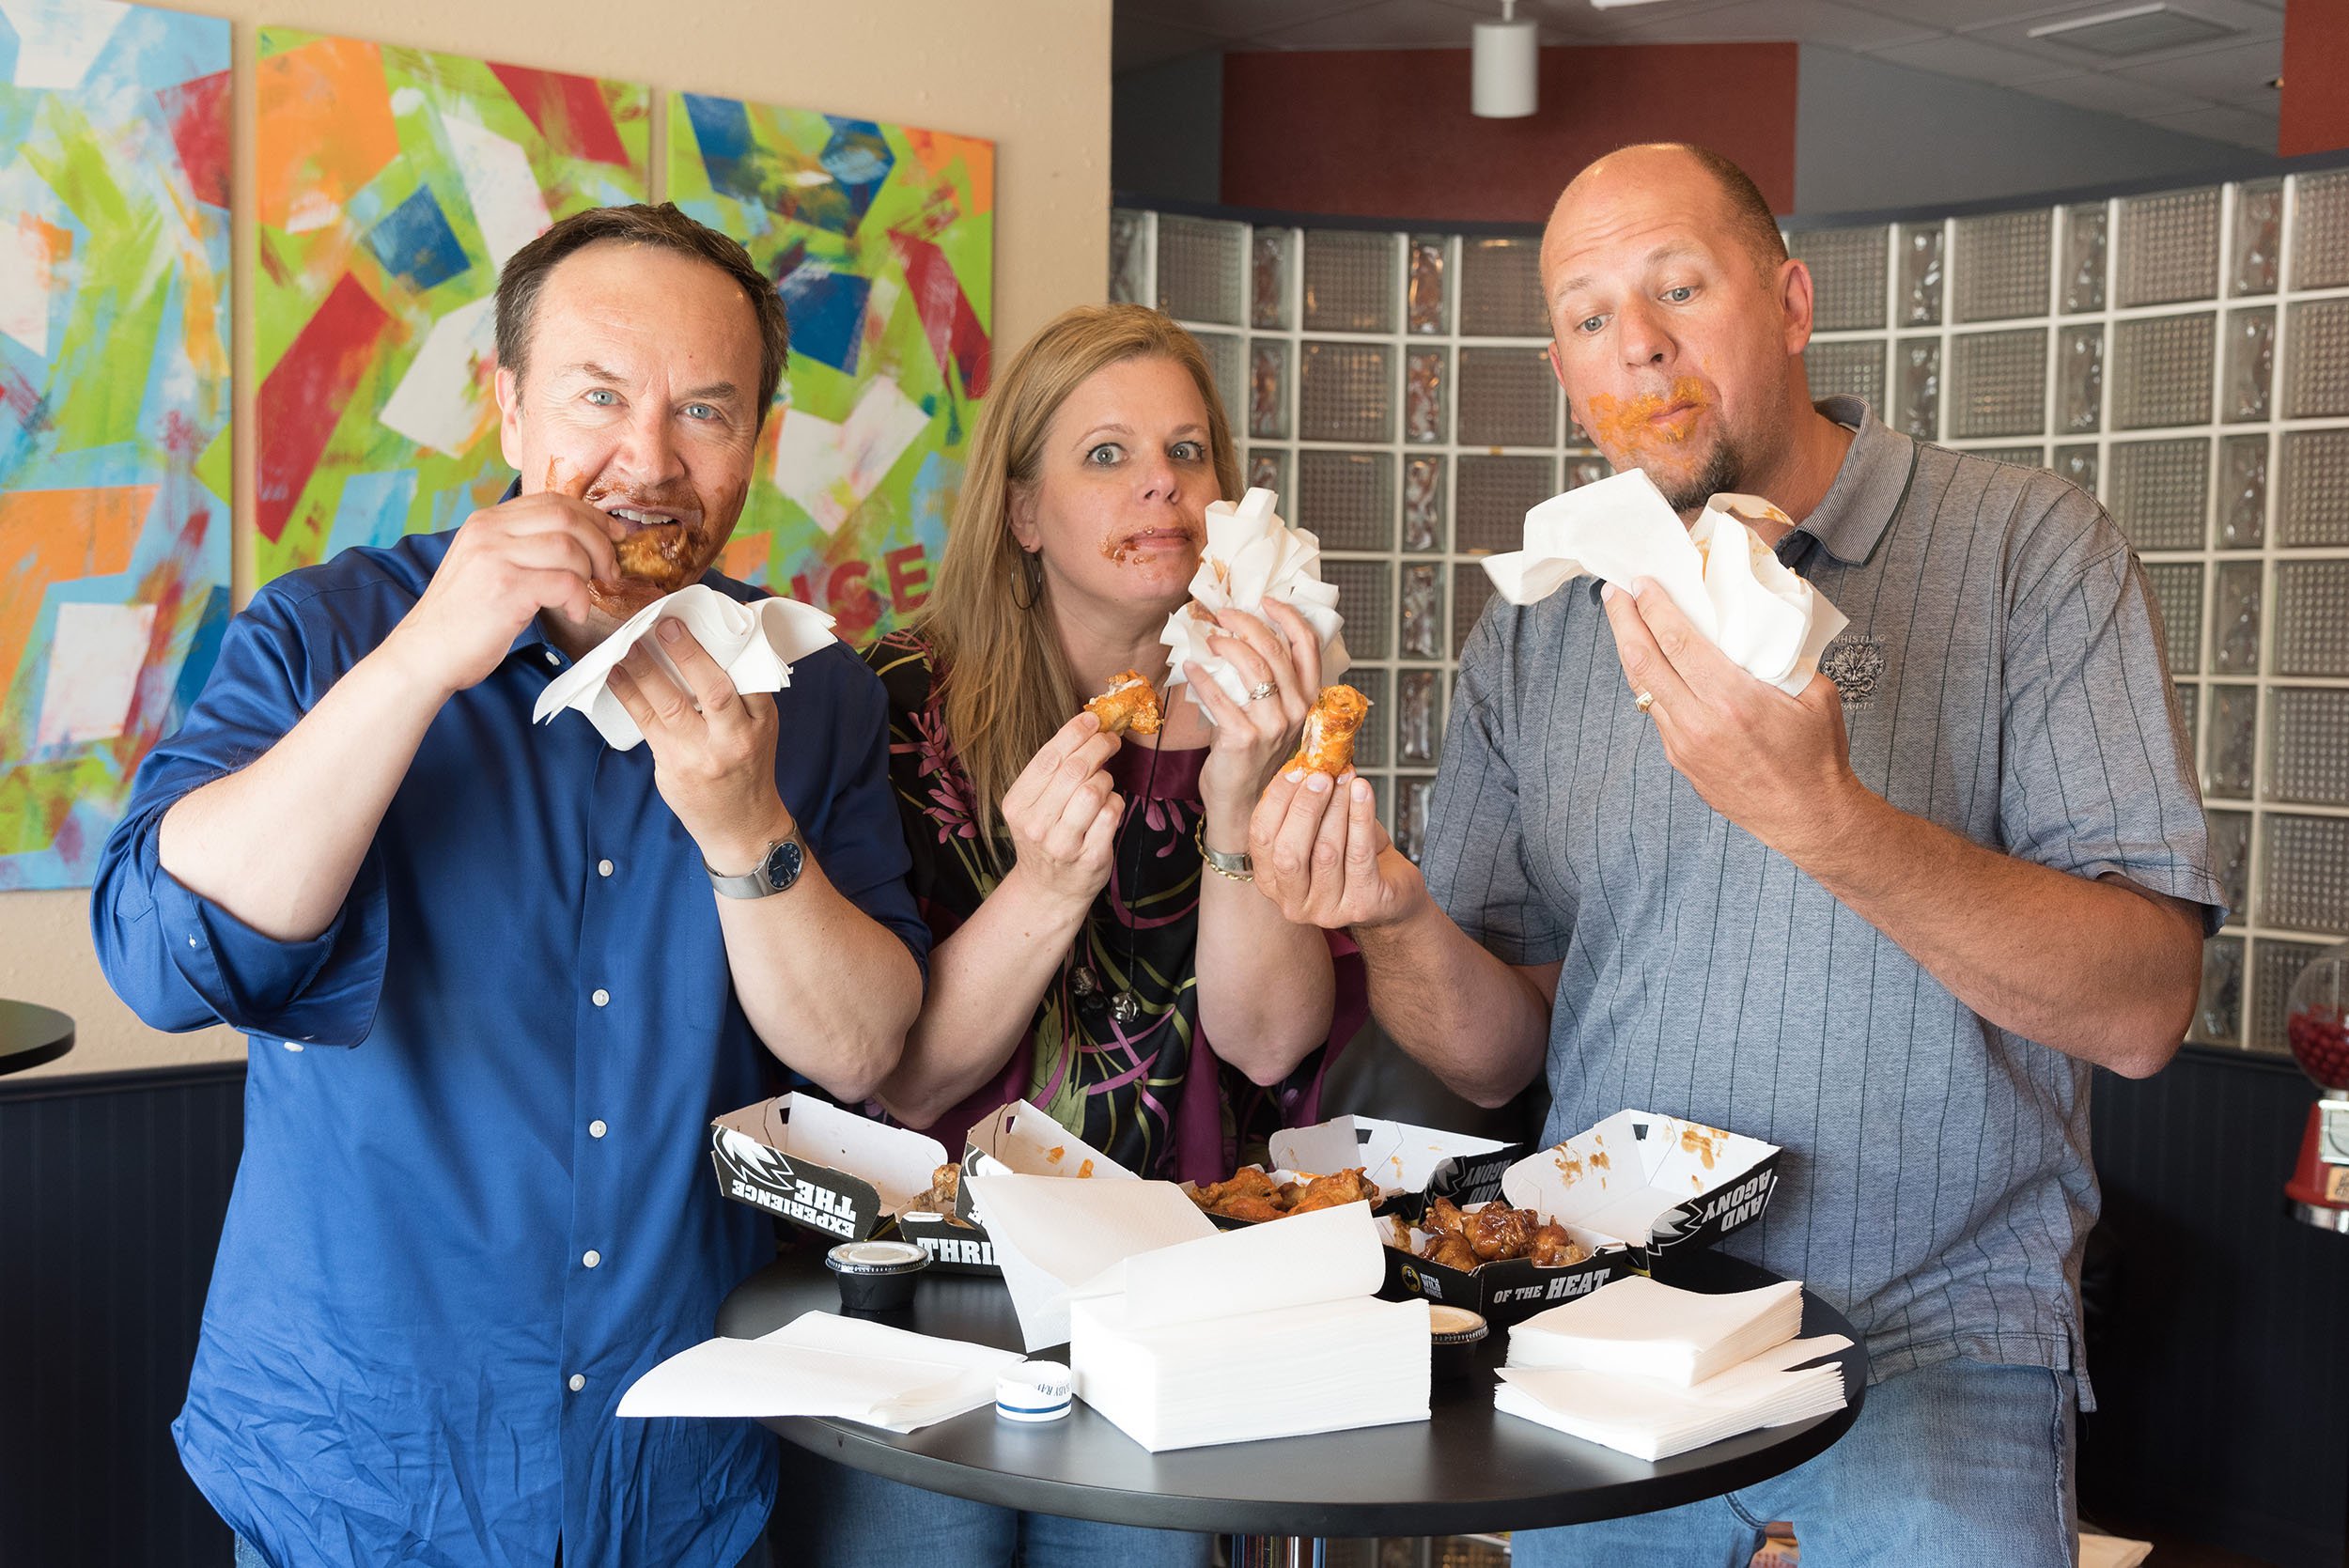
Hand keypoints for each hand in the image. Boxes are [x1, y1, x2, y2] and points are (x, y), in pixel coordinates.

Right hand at [382, 479, 623, 696]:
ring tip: (585, 595)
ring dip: (590, 573)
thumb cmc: (462, 616)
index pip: (552, 501)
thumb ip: (519, 547)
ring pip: (569, 548)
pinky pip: (566, 583)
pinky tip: (574, 613)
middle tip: (610, 570)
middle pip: (566, 517)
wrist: (426, 653)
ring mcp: (496, 557)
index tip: (613, 536)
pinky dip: (580, 600)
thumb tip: (577, 542)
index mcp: (487, 521)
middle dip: (600, 542)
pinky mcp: (507, 588)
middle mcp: (489, 531)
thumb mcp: (485, 565)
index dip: (591, 516)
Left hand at [605, 619, 790, 870]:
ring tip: (628, 644)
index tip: (703, 621)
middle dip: (687, 654)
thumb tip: (702, 649)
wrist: (742, 827)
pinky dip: (629, 696)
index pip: (748, 679)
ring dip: (645, 671)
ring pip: (670, 705)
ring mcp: (702, 755)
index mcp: (761, 723)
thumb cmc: (749, 769)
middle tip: (663, 624)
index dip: (724, 649)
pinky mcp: (673, 768)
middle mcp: (735, 739)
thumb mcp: (761, 730)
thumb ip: (741, 697)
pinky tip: (615, 675)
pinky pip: (646, 725)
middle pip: (712, 690)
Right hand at [1000, 710, 1123, 908]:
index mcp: (1017, 804)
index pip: (1048, 757)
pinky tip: (1108, 805)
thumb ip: (1053, 771)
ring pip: (1095, 790)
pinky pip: (1112, 813)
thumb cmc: (1046, 836)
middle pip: (1075, 770)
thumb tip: (1088, 726)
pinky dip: (1115, 801)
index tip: (1094, 719)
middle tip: (1111, 739)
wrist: (1049, 890)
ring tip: (1104, 780)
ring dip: (1106, 777)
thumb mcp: (1035, 805)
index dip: (1075, 732)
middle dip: (1099, 746)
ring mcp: (1063, 844)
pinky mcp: (1091, 857)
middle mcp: (1036, 825)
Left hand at [1186, 599, 1323, 832]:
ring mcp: (1272, 725)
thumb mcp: (1275, 717)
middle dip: (1246, 622)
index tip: (1265, 599)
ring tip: (1208, 638)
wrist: (1243, 805)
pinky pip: (1219, 696)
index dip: (1288, 616)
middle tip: (1223, 612)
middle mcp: (1297, 710)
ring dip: (1226, 645)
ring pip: (1252, 666)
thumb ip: (1271, 683)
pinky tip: (1189, 668)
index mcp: (1308, 699)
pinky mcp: (1243, 738)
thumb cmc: (1255, 758)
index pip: (1308, 645)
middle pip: (1274, 649)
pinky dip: (1201, 677)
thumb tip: (1243, 637)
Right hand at [1249, 768, 1426, 931]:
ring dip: (1338, 807)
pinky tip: (1363, 793)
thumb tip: (1308, 764)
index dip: (1276, 800)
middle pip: (1288, 852)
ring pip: (1326, 851)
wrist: (1391, 893)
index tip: (1296, 771)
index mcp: (1271, 880)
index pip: (1261, 837)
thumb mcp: (1319, 833)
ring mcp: (1326, 910)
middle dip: (1305, 807)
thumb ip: (1307, 806)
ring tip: (1348, 779)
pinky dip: (1361, 817)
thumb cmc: (1351, 859)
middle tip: (1322, 776)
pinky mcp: (1362, 906)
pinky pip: (1359, 855)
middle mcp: (1292, 902)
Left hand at [1602, 577, 1860, 855]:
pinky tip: (1650, 664)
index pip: (1677, 641)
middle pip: (1644, 660)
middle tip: (1613, 592)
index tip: (1641, 582)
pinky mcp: (1680, 760)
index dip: (1654, 607)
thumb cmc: (1817, 756)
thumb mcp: (1814, 694)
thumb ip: (1783, 658)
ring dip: (1630, 650)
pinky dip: (1649, 681)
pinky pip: (1656, 712)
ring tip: (1624, 621)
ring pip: (1642, 687)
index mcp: (1732, 699)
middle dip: (1624, 620)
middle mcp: (1698, 721)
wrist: (1808, 817)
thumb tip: (1757, 626)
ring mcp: (1683, 744)